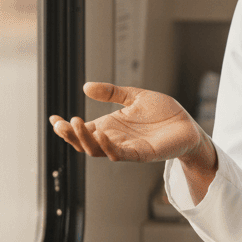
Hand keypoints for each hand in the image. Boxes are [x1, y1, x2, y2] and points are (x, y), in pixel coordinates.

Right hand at [49, 82, 208, 164]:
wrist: (187, 125)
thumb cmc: (163, 113)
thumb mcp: (135, 96)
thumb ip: (112, 92)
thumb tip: (86, 87)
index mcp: (111, 126)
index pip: (83, 130)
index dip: (66, 127)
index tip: (53, 118)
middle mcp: (115, 139)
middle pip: (85, 143)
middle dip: (70, 135)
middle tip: (61, 123)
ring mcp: (127, 148)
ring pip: (98, 151)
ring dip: (85, 140)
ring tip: (76, 123)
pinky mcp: (141, 153)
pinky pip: (120, 154)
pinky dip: (108, 146)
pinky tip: (101, 133)